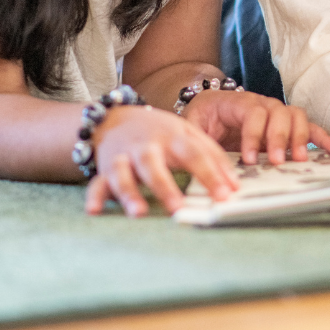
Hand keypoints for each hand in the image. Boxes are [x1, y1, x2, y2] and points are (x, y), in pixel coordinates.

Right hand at [84, 104, 239, 217]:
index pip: (195, 155)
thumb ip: (212, 155)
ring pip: (124, 175)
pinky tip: (94, 210)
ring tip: (139, 213)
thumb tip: (235, 185)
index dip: (211, 174)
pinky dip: (94, 197)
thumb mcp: (188, 134)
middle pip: (155, 166)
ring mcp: (123, 157)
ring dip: (130, 193)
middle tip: (179, 207)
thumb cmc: (160, 131)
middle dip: (165, 187)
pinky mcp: (104, 169)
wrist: (116, 117)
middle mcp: (146, 147)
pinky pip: (97, 183)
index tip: (225, 195)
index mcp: (172, 137)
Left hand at [183, 90, 329, 164]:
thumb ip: (196, 137)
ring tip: (299, 160)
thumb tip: (200, 159)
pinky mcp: (287, 126)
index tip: (247, 159)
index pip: (252, 112)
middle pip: (278, 112)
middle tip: (275, 161)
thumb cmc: (200, 119)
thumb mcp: (191, 125)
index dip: (252, 135)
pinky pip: (308, 127)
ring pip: (296, 116)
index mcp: (236, 102)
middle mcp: (261, 103)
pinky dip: (323, 138)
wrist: (207, 108)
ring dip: (299, 137)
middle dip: (279, 137)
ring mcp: (276, 113)